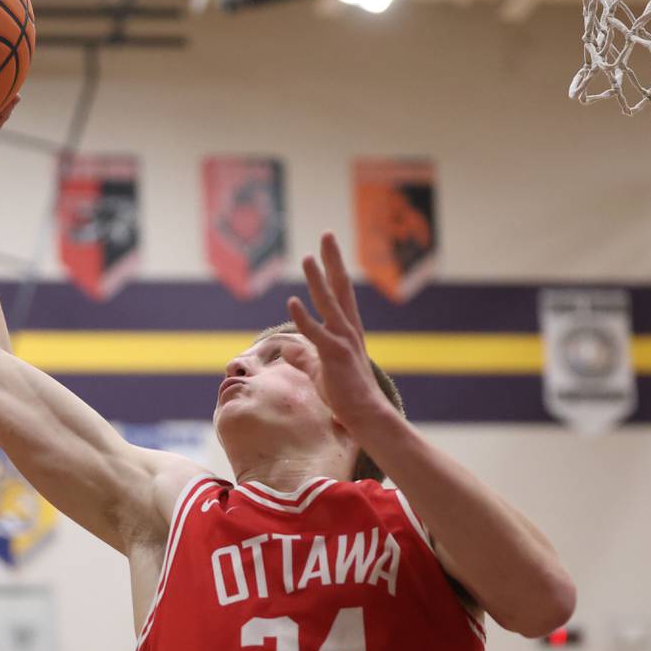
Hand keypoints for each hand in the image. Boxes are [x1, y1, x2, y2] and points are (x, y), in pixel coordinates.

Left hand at [285, 233, 390, 427]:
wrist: (364, 416)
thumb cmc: (345, 395)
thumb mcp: (320, 371)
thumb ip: (303, 357)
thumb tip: (286, 348)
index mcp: (346, 331)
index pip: (339, 293)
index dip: (332, 268)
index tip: (326, 248)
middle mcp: (348, 330)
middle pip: (340, 288)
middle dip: (332, 260)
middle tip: (327, 234)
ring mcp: (343, 341)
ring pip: (329, 304)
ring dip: (317, 280)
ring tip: (307, 258)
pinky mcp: (334, 356)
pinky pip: (316, 334)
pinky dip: (304, 318)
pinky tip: (292, 301)